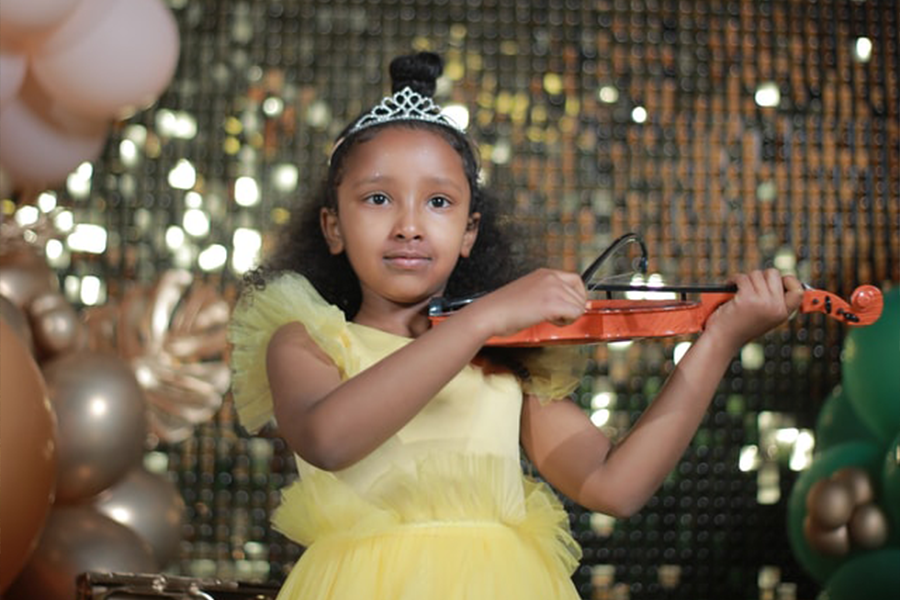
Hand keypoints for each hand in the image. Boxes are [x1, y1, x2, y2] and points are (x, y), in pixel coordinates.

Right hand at [464, 268, 587, 337]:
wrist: (490, 313)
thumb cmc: (503, 308)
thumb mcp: (529, 292)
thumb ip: (547, 293)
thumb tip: (565, 304)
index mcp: (545, 273)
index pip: (576, 280)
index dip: (576, 296)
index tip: (569, 306)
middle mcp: (551, 277)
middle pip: (580, 293)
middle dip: (572, 308)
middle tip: (556, 316)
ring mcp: (552, 289)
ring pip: (579, 305)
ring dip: (569, 316)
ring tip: (550, 319)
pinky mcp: (552, 303)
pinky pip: (575, 313)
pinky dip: (566, 322)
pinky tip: (551, 321)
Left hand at [705, 268, 804, 348]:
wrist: (723, 340)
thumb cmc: (739, 326)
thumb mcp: (764, 316)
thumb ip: (773, 301)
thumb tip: (781, 278)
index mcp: (783, 313)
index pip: (798, 289)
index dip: (788, 281)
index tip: (775, 281)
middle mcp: (776, 308)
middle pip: (774, 274)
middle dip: (760, 276)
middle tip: (750, 285)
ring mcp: (763, 303)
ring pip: (756, 274)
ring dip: (745, 279)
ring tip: (738, 289)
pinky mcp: (747, 298)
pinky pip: (742, 278)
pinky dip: (734, 279)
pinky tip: (730, 286)